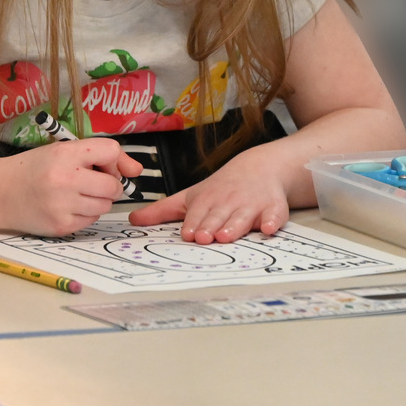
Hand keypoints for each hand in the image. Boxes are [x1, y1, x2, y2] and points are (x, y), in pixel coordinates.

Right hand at [0, 138, 142, 236]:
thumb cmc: (32, 169)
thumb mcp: (62, 151)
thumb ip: (99, 156)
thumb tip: (136, 171)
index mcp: (65, 154)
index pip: (111, 150)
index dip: (113, 160)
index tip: (103, 165)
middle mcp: (65, 179)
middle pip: (113, 185)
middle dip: (109, 184)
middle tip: (91, 182)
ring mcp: (63, 205)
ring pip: (105, 205)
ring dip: (98, 200)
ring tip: (77, 194)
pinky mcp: (61, 226)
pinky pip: (91, 221)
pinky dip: (86, 214)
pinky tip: (68, 206)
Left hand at [129, 147, 289, 243]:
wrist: (259, 168)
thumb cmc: (220, 188)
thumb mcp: (190, 196)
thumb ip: (162, 210)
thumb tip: (132, 221)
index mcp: (208, 199)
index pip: (198, 213)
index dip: (194, 223)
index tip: (188, 233)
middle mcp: (229, 201)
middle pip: (219, 216)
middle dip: (212, 226)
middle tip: (205, 237)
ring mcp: (252, 204)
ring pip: (243, 217)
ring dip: (236, 225)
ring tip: (227, 236)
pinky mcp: (273, 208)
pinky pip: (274, 215)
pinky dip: (272, 221)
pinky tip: (267, 228)